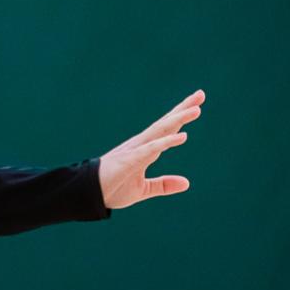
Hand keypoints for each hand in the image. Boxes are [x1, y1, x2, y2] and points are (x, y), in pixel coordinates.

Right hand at [98, 89, 204, 209]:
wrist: (89, 195)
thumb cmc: (112, 189)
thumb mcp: (143, 189)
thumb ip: (163, 185)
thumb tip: (187, 183)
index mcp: (145, 149)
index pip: (167, 129)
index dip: (181, 116)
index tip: (196, 104)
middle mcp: (141, 145)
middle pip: (166, 123)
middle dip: (182, 108)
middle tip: (200, 94)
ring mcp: (136, 150)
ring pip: (160, 131)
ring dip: (178, 119)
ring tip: (196, 110)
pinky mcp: (130, 160)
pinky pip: (152, 149)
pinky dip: (167, 141)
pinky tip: (182, 136)